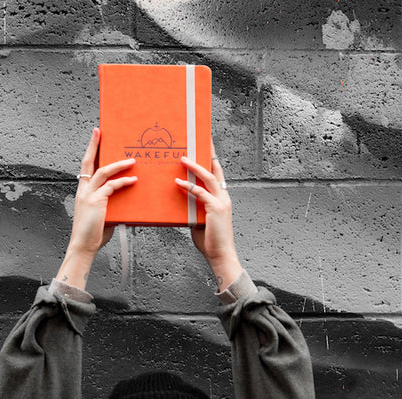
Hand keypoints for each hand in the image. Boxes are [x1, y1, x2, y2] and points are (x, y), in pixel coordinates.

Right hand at [69, 128, 136, 256]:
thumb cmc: (93, 234)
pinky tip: (133, 181)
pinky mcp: (95, 202)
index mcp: (83, 191)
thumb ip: (112, 204)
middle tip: (100, 131)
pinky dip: (123, 182)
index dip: (91, 150)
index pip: (86, 166)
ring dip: (118, 165)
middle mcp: (83, 190)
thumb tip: (126, 199)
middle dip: (94, 145)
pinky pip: (111, 187)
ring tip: (132, 161)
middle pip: (89, 162)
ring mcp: (88, 195)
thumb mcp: (103, 215)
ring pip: (102, 172)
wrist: (84, 246)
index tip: (96, 136)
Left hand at [175, 156, 241, 289]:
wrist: (220, 255)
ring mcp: (221, 202)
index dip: (211, 159)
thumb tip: (181, 198)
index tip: (204, 146)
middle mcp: (224, 196)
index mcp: (222, 197)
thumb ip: (193, 207)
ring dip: (194, 167)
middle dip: (208, 153)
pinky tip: (177, 182)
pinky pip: (200, 193)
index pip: (216, 173)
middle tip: (199, 140)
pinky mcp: (215, 209)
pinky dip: (188, 187)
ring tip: (182, 159)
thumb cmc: (209, 240)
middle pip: (216, 169)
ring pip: (208, 177)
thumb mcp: (199, 219)